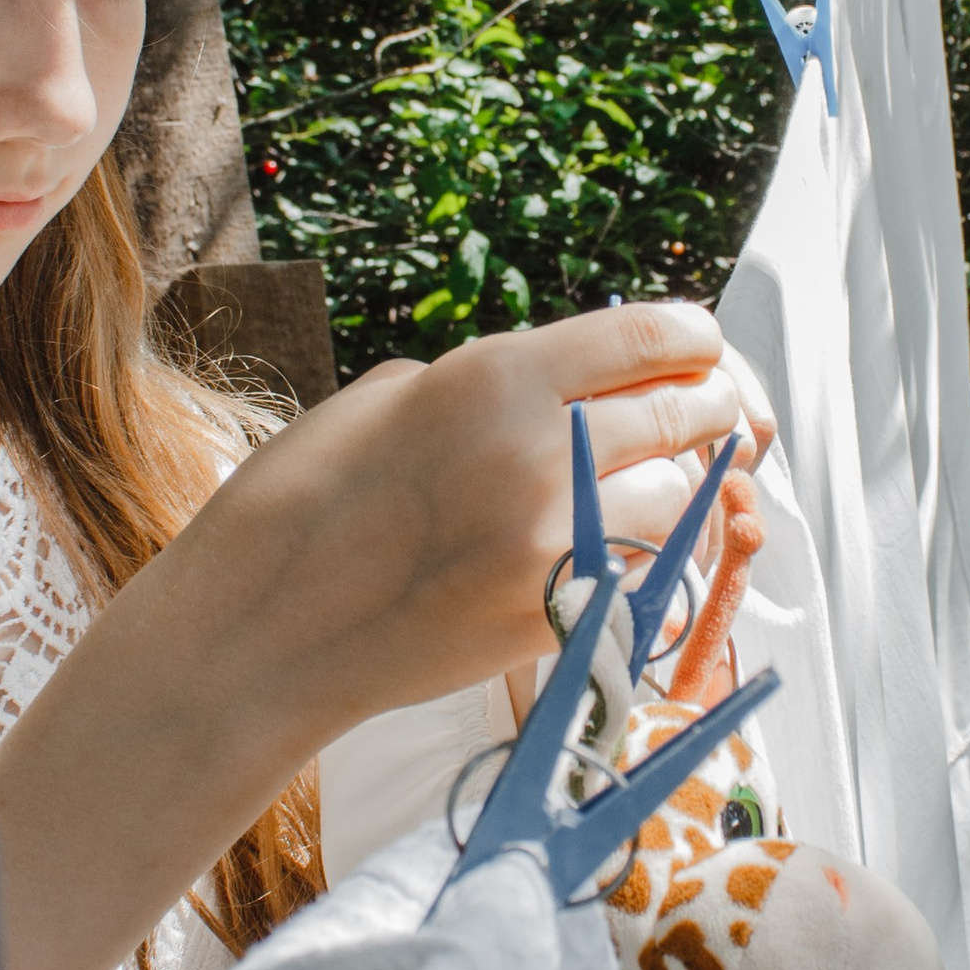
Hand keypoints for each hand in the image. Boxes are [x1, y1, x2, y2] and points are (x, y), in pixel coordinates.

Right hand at [221, 295, 758, 732]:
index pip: (654, 337)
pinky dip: (645, 562)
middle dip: (708, 408)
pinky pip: (648, 577)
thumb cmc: (303, 500)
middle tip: (705, 413)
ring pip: (681, 498)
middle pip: (687, 413)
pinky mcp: (557, 619)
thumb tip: (569, 386)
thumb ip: (490, 384)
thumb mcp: (390, 399)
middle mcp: (541, 453)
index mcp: (496, 376)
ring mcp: (556, 544)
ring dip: (674, 488)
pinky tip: (612, 554)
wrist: (261, 632)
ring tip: (643, 488)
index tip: (701, 350)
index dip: (697, 340)